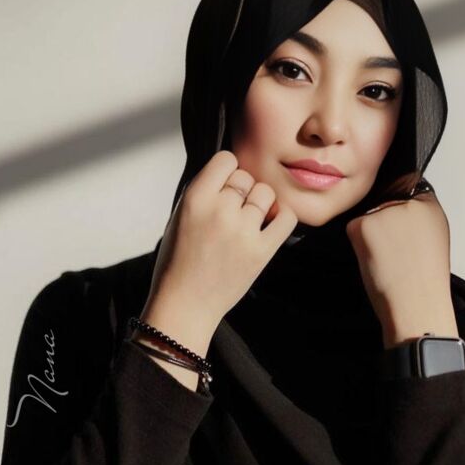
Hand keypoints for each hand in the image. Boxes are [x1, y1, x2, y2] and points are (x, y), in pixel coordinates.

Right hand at [146, 151, 297, 325]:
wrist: (185, 305)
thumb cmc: (178, 263)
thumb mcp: (179, 217)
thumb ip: (204, 192)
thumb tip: (230, 174)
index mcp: (195, 199)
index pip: (226, 159)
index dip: (227, 171)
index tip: (224, 186)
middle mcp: (220, 211)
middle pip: (246, 177)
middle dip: (241, 190)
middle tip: (232, 211)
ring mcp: (243, 232)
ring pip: (266, 194)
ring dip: (260, 203)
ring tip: (248, 221)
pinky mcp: (262, 251)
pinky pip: (287, 218)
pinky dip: (282, 216)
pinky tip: (270, 223)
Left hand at [345, 183, 458, 347]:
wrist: (417, 305)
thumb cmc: (424, 283)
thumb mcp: (433, 241)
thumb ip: (417, 220)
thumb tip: (397, 213)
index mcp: (431, 207)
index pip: (408, 190)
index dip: (398, 214)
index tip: (400, 234)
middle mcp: (410, 203)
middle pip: (384, 205)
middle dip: (383, 227)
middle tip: (395, 254)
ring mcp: (387, 211)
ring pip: (368, 218)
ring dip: (370, 238)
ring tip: (388, 261)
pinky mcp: (365, 224)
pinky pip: (354, 230)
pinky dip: (360, 247)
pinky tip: (376, 262)